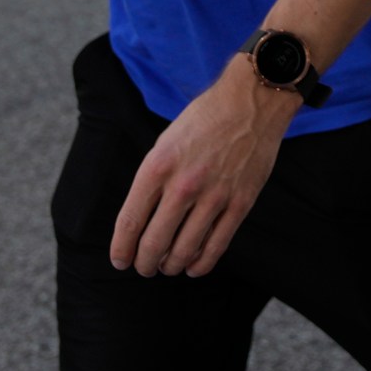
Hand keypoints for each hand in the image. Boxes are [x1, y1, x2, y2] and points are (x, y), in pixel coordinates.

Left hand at [110, 53, 300, 277]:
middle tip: (144, 267)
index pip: (130, 221)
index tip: (120, 260)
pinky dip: (201, 264)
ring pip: (185, 250)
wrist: (250, 103)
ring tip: (167, 267)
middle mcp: (183, 184)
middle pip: (154, 242)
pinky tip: (193, 267)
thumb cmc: (203, 120)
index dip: (121, 249)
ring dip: (171, 266)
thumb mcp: (165, 142)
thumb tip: (141, 219)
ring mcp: (214, 196)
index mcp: (158, 166)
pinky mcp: (240, 203)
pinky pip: (217, 245)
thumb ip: (153, 179)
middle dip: (145, 263)